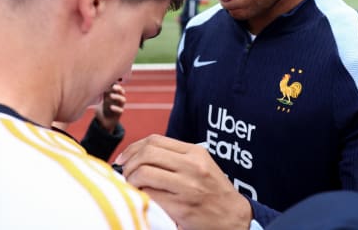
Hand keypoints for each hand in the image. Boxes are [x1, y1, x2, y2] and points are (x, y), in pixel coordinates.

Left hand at [94, 82, 125, 133]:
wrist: (104, 122)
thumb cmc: (103, 109)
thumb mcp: (101, 100)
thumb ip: (103, 94)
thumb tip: (100, 84)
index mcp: (114, 95)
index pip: (117, 87)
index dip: (115, 84)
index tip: (110, 82)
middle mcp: (118, 100)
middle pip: (122, 92)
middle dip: (118, 88)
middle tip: (113, 87)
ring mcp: (119, 107)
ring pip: (123, 100)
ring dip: (117, 97)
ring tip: (111, 96)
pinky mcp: (119, 114)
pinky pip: (121, 110)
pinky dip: (116, 108)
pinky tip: (111, 107)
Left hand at [115, 135, 252, 229]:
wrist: (234, 217)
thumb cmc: (213, 192)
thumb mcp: (200, 166)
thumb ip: (175, 158)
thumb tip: (138, 156)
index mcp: (195, 153)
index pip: (155, 140)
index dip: (133, 147)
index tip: (124, 158)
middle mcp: (192, 166)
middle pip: (147, 154)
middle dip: (128, 163)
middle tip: (124, 173)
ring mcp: (187, 187)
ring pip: (144, 173)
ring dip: (130, 180)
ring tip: (131, 187)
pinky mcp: (181, 207)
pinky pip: (150, 196)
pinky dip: (140, 196)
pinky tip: (141, 199)